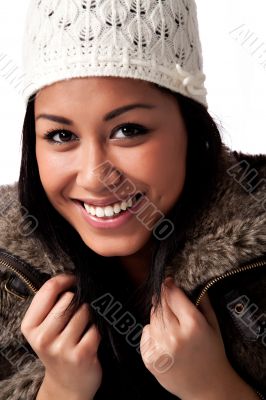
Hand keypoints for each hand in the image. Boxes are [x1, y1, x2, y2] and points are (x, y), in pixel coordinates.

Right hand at [21, 274, 101, 399]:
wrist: (68, 384)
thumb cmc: (58, 346)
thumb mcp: (44, 327)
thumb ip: (52, 303)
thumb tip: (74, 277)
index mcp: (29, 326)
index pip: (49, 289)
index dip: (66, 279)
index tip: (74, 281)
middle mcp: (42, 337)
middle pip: (69, 299)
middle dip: (78, 303)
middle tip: (76, 317)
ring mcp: (61, 347)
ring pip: (85, 311)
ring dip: (89, 317)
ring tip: (82, 330)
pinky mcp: (81, 354)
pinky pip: (96, 327)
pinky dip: (97, 331)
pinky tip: (90, 341)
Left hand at [140, 278, 257, 399]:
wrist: (208, 387)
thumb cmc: (212, 354)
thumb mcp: (213, 325)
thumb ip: (202, 301)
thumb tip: (188, 282)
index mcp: (193, 325)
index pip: (173, 295)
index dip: (169, 285)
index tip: (168, 281)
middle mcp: (175, 336)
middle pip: (161, 305)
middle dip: (163, 299)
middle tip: (168, 299)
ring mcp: (161, 349)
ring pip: (152, 319)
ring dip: (158, 316)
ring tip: (171, 325)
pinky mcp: (150, 359)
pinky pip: (146, 333)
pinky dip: (152, 332)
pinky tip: (165, 338)